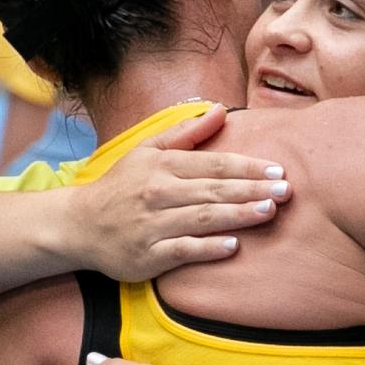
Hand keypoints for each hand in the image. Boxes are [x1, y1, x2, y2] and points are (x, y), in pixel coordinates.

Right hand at [66, 104, 291, 280]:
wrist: (78, 225)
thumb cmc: (121, 186)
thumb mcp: (147, 151)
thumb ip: (187, 133)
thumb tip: (221, 110)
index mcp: (162, 166)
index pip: (213, 164)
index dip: (247, 166)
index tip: (278, 169)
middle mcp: (159, 193)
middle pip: (213, 190)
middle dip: (252, 189)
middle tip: (285, 191)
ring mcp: (153, 225)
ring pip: (202, 218)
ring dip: (238, 215)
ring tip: (268, 211)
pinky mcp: (148, 255)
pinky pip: (183, 251)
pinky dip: (208, 248)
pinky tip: (233, 246)